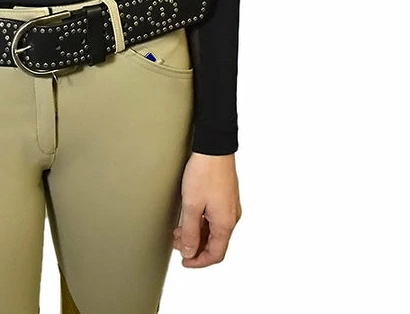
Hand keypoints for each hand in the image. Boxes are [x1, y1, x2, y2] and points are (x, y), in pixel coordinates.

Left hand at [173, 152, 241, 266]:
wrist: (214, 147)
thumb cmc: (204, 173)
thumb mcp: (192, 205)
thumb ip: (190, 232)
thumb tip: (189, 252)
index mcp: (226, 223)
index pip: (216, 254)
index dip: (199, 262)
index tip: (185, 261)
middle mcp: (231, 217)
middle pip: (215, 243)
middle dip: (195, 246)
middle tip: (177, 244)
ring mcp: (230, 207)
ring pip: (214, 230)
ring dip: (197, 234)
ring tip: (179, 231)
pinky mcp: (226, 197)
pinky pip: (215, 218)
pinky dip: (202, 223)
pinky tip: (189, 218)